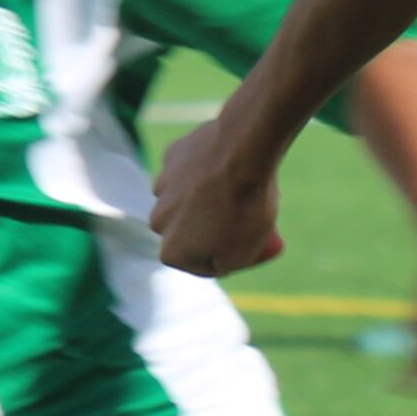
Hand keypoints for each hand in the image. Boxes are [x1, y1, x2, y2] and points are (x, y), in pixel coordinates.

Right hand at [151, 108, 286, 274]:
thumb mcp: (245, 252)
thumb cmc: (246, 206)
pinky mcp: (172, 156)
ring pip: (192, 201)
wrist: (244, 149)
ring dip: (214, 200)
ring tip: (245, 191)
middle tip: (255, 219)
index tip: (258, 244)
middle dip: (220, 229)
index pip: (206, 266)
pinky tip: (233, 168)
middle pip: (194, 233)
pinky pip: (193, 172)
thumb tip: (218, 257)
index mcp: (171, 252)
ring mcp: (162, 185)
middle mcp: (158, 220)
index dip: (236, 258)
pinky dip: (210, 173)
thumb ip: (225, 264)